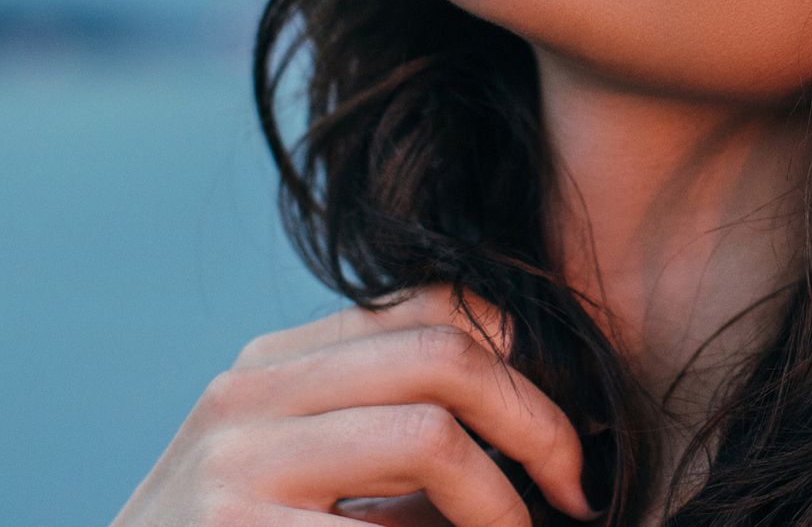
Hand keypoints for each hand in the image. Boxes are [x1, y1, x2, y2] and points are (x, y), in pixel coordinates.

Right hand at [109, 284, 601, 525]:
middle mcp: (249, 392)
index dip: (527, 362)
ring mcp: (235, 462)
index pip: (436, 306)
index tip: (569, 431)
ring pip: (431, 433)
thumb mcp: (301, 481)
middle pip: (447, 354)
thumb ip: (392, 439)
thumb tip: (546, 439)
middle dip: (538, 424)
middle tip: (576, 491)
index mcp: (274, 365)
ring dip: (504, 505)